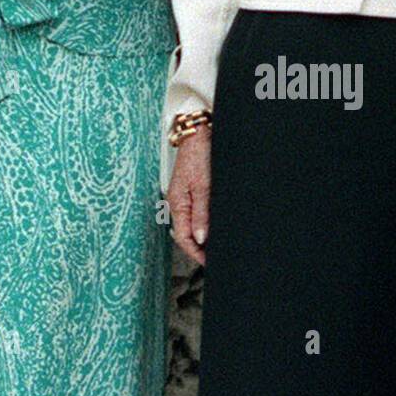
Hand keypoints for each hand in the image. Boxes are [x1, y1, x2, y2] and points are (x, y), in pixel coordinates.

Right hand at [166, 127, 211, 265]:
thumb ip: (201, 213)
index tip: (210, 263)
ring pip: (192, 223)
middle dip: (201, 248)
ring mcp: (185, 196)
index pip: (183, 237)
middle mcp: (178, 202)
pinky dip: (205, 222)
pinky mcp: (193, 189)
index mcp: (177, 203)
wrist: (199, 131)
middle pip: (187, 233)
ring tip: (219, 245)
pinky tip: (216, 226)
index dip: (196, 253)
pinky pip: (197, 212)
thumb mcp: (203, 186)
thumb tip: (200, 238)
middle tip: (218, 258)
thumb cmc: (199, 154)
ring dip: (204, 236)